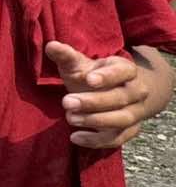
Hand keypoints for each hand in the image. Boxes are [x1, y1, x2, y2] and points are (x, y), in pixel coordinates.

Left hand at [46, 40, 170, 149]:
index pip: (122, 72)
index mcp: (125, 69)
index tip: (89, 79)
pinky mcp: (130, 130)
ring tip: (70, 118)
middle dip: (93, 102)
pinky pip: (117, 138)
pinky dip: (97, 141)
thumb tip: (51, 46)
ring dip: (95, 121)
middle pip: (120, 98)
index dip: (107, 76)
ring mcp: (135, 112)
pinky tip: (75, 137)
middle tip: (67, 102)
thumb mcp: (80, 64)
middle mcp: (136, 91)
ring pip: (122, 120)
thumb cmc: (93, 76)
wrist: (117, 92)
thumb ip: (66, 56)